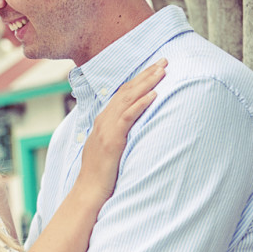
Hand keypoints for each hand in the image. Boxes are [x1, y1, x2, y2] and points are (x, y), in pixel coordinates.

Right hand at [77, 58, 166, 201]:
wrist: (88, 191)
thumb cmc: (100, 174)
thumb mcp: (109, 148)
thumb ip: (118, 134)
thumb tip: (131, 129)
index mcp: (103, 120)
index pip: (123, 93)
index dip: (139, 79)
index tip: (154, 68)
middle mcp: (103, 120)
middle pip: (127, 90)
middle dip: (146, 74)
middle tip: (163, 60)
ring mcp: (107, 128)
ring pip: (128, 99)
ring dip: (146, 83)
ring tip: (162, 71)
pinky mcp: (112, 139)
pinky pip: (128, 117)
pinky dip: (141, 104)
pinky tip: (153, 95)